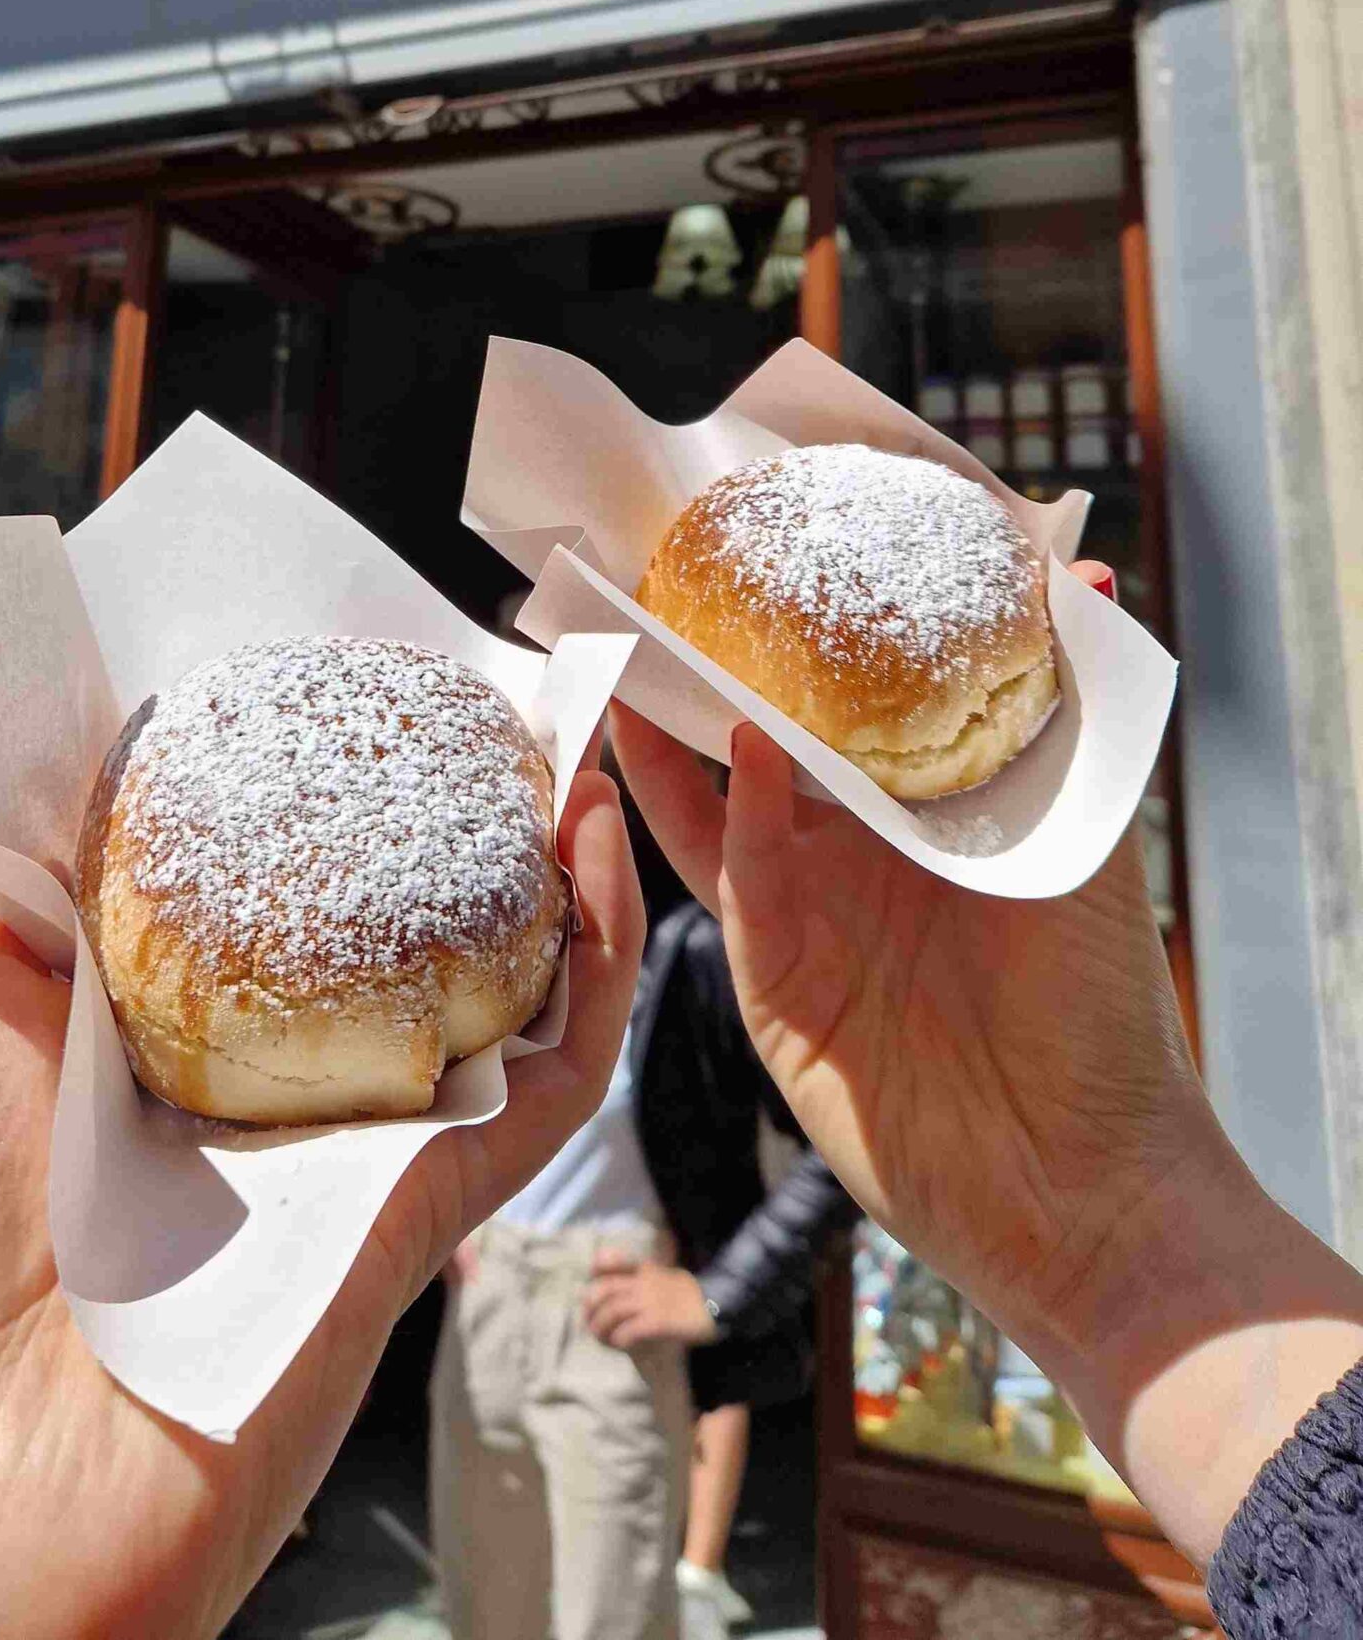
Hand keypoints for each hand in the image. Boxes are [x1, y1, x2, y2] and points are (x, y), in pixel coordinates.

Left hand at [0, 773, 642, 1639]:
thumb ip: (43, 888)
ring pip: (488, 994)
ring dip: (547, 873)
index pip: (274, 875)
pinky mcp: (409, 1225)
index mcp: (146, 1025)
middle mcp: (258, 1082)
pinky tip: (591, 871)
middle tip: (500, 695)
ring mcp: (342, 1154)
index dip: (332, 772)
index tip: (370, 671)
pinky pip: (525, 1094)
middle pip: (395, 925)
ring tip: (571, 754)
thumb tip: (110, 756)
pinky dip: (581, 986)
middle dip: (460, 811)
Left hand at [582, 1249, 716, 1348]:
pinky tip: (621, 1345)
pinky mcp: (660, 1321)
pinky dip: (620, 1339)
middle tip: (590, 1325)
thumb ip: (650, 1282)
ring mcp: (651, 1301)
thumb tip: (629, 1298)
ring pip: (612, 1310)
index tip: (591, 1285)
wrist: (721, 1306)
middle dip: (591, 1309)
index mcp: (646, 1270)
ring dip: (601, 1328)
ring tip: (603, 1340)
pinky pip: (630, 1329)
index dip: (596, 1271)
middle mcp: (644, 1282)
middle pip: (604, 1290)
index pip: (612, 1260)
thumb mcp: (670, 1279)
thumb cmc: (694, 1298)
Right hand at [610, 562, 1362, 1565]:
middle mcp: (847, 864)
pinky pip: (746, 885)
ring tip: (635, 657)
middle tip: (659, 589)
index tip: (765, 555)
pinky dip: (743, 816)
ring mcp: (803, 925)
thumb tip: (1082, 569)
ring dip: (673, 740)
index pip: (836, 713)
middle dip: (702, 675)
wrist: (1086, 1181)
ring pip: (717, 811)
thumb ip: (1067, 714)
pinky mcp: (776, 990)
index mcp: (912, 823)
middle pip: (753, 749)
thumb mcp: (1085, 837)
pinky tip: (745, 750)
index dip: (797, 643)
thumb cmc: (1101, 1011)